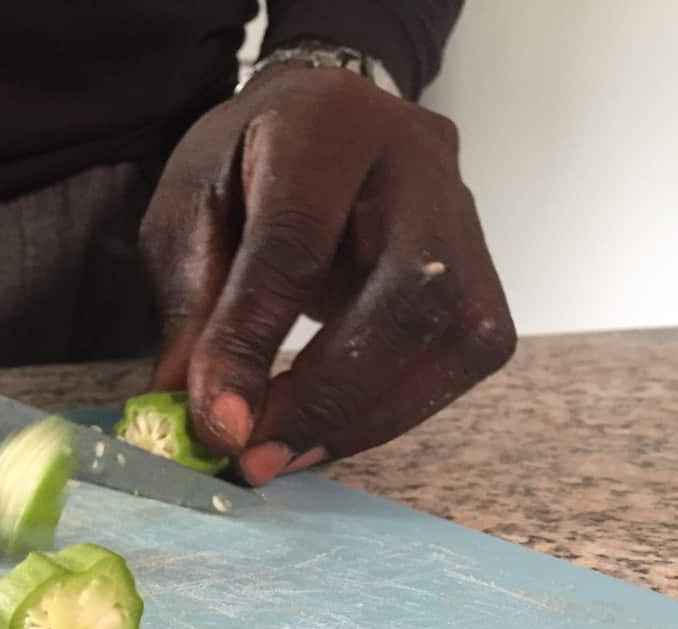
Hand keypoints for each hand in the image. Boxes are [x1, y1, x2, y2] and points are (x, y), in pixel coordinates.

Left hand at [141, 65, 514, 484]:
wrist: (322, 120)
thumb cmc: (246, 169)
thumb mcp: (190, 215)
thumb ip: (193, 307)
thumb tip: (196, 414)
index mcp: (323, 128)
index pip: (295, 245)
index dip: (255, 342)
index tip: (220, 426)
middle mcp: (416, 160)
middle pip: (406, 293)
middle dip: (326, 397)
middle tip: (257, 460)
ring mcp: (466, 212)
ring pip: (455, 335)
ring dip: (365, 418)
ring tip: (286, 457)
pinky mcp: (487, 266)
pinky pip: (464, 357)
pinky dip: (393, 411)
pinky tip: (330, 433)